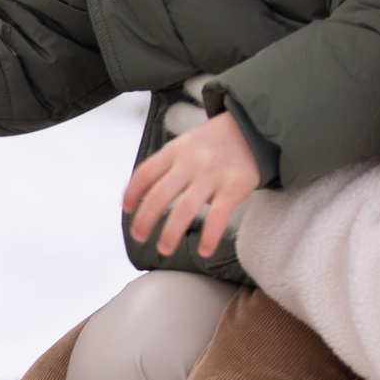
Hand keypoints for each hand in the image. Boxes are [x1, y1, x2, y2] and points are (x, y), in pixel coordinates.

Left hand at [123, 112, 261, 258]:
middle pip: (159, 195)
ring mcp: (212, 175)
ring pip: (185, 209)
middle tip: (139, 236)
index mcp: (175, 150)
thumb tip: (149, 195)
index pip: (145, 173)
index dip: (132, 193)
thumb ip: (169, 164)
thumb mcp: (186, 142)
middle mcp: (190, 163)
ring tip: (164, 249)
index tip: (126, 209)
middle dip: (145, 219)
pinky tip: (204, 252)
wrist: (253, 128)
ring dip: (170, 232)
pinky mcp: (234, 187)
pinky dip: (209, 236)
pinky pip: (218, 216)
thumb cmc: (215, 141)